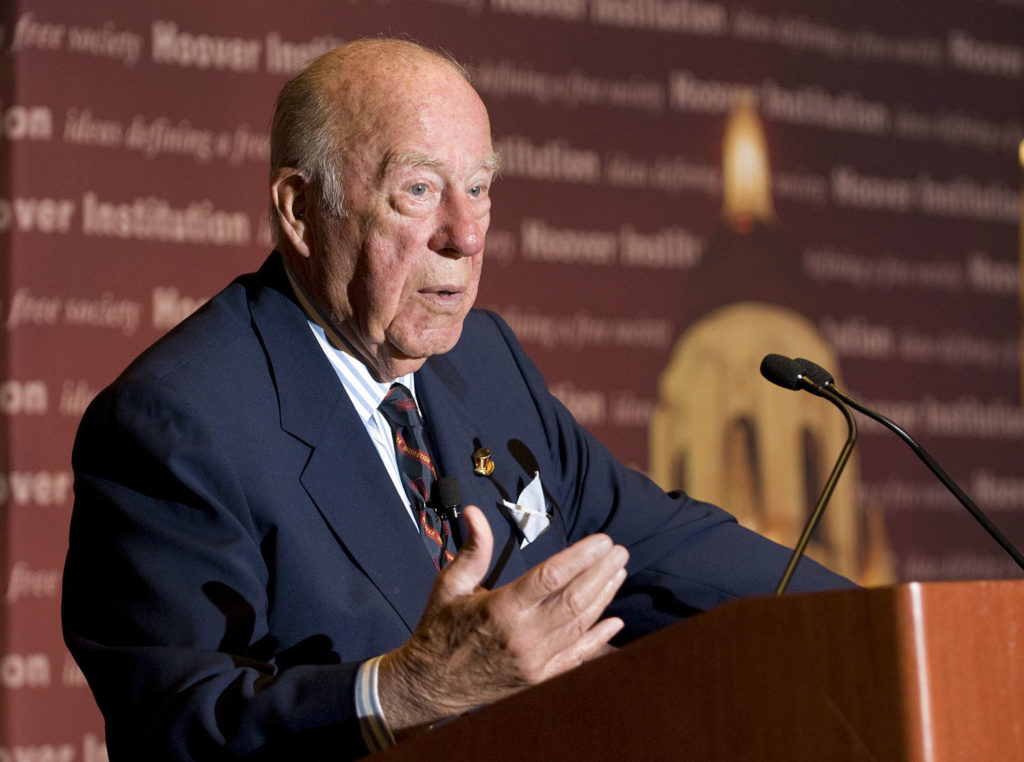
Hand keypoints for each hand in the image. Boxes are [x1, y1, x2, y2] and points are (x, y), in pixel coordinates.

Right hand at [378, 505, 627, 734]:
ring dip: (604, 597)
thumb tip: (474, 512)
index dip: (581, 556)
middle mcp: (522, 637)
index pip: (551, 577)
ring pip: (581, 625)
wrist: (430, 685)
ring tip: (618, 573)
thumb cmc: (439, 630)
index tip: (602, 540)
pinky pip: (577, 657)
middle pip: (575, 600)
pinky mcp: (539, 679)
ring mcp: (534, 662)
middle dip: (601, 573)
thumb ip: (472, 550)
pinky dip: (599, 638)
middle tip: (619, 551)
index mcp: (500, 609)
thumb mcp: (449, 585)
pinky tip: (615, 621)